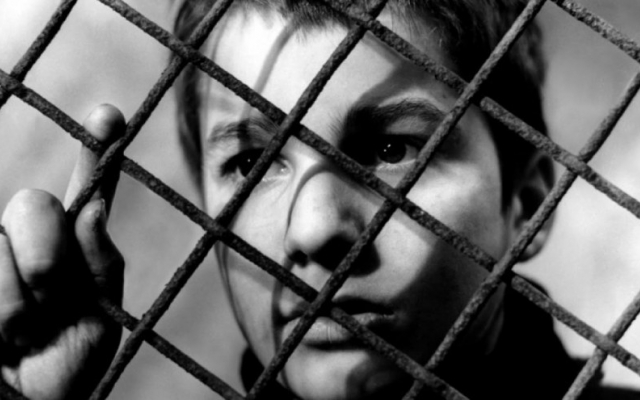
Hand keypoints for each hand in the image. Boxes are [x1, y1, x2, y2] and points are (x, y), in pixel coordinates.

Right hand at [0, 105, 124, 399]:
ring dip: (13, 304)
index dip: (96, 150)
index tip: (109, 115)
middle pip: (32, 203)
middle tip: (48, 307)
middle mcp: (25, 240)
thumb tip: (92, 210)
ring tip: (17, 338)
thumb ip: (98, 266)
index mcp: (73, 247)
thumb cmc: (63, 370)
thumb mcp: (96, 323)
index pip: (86, 191)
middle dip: (46, 259)